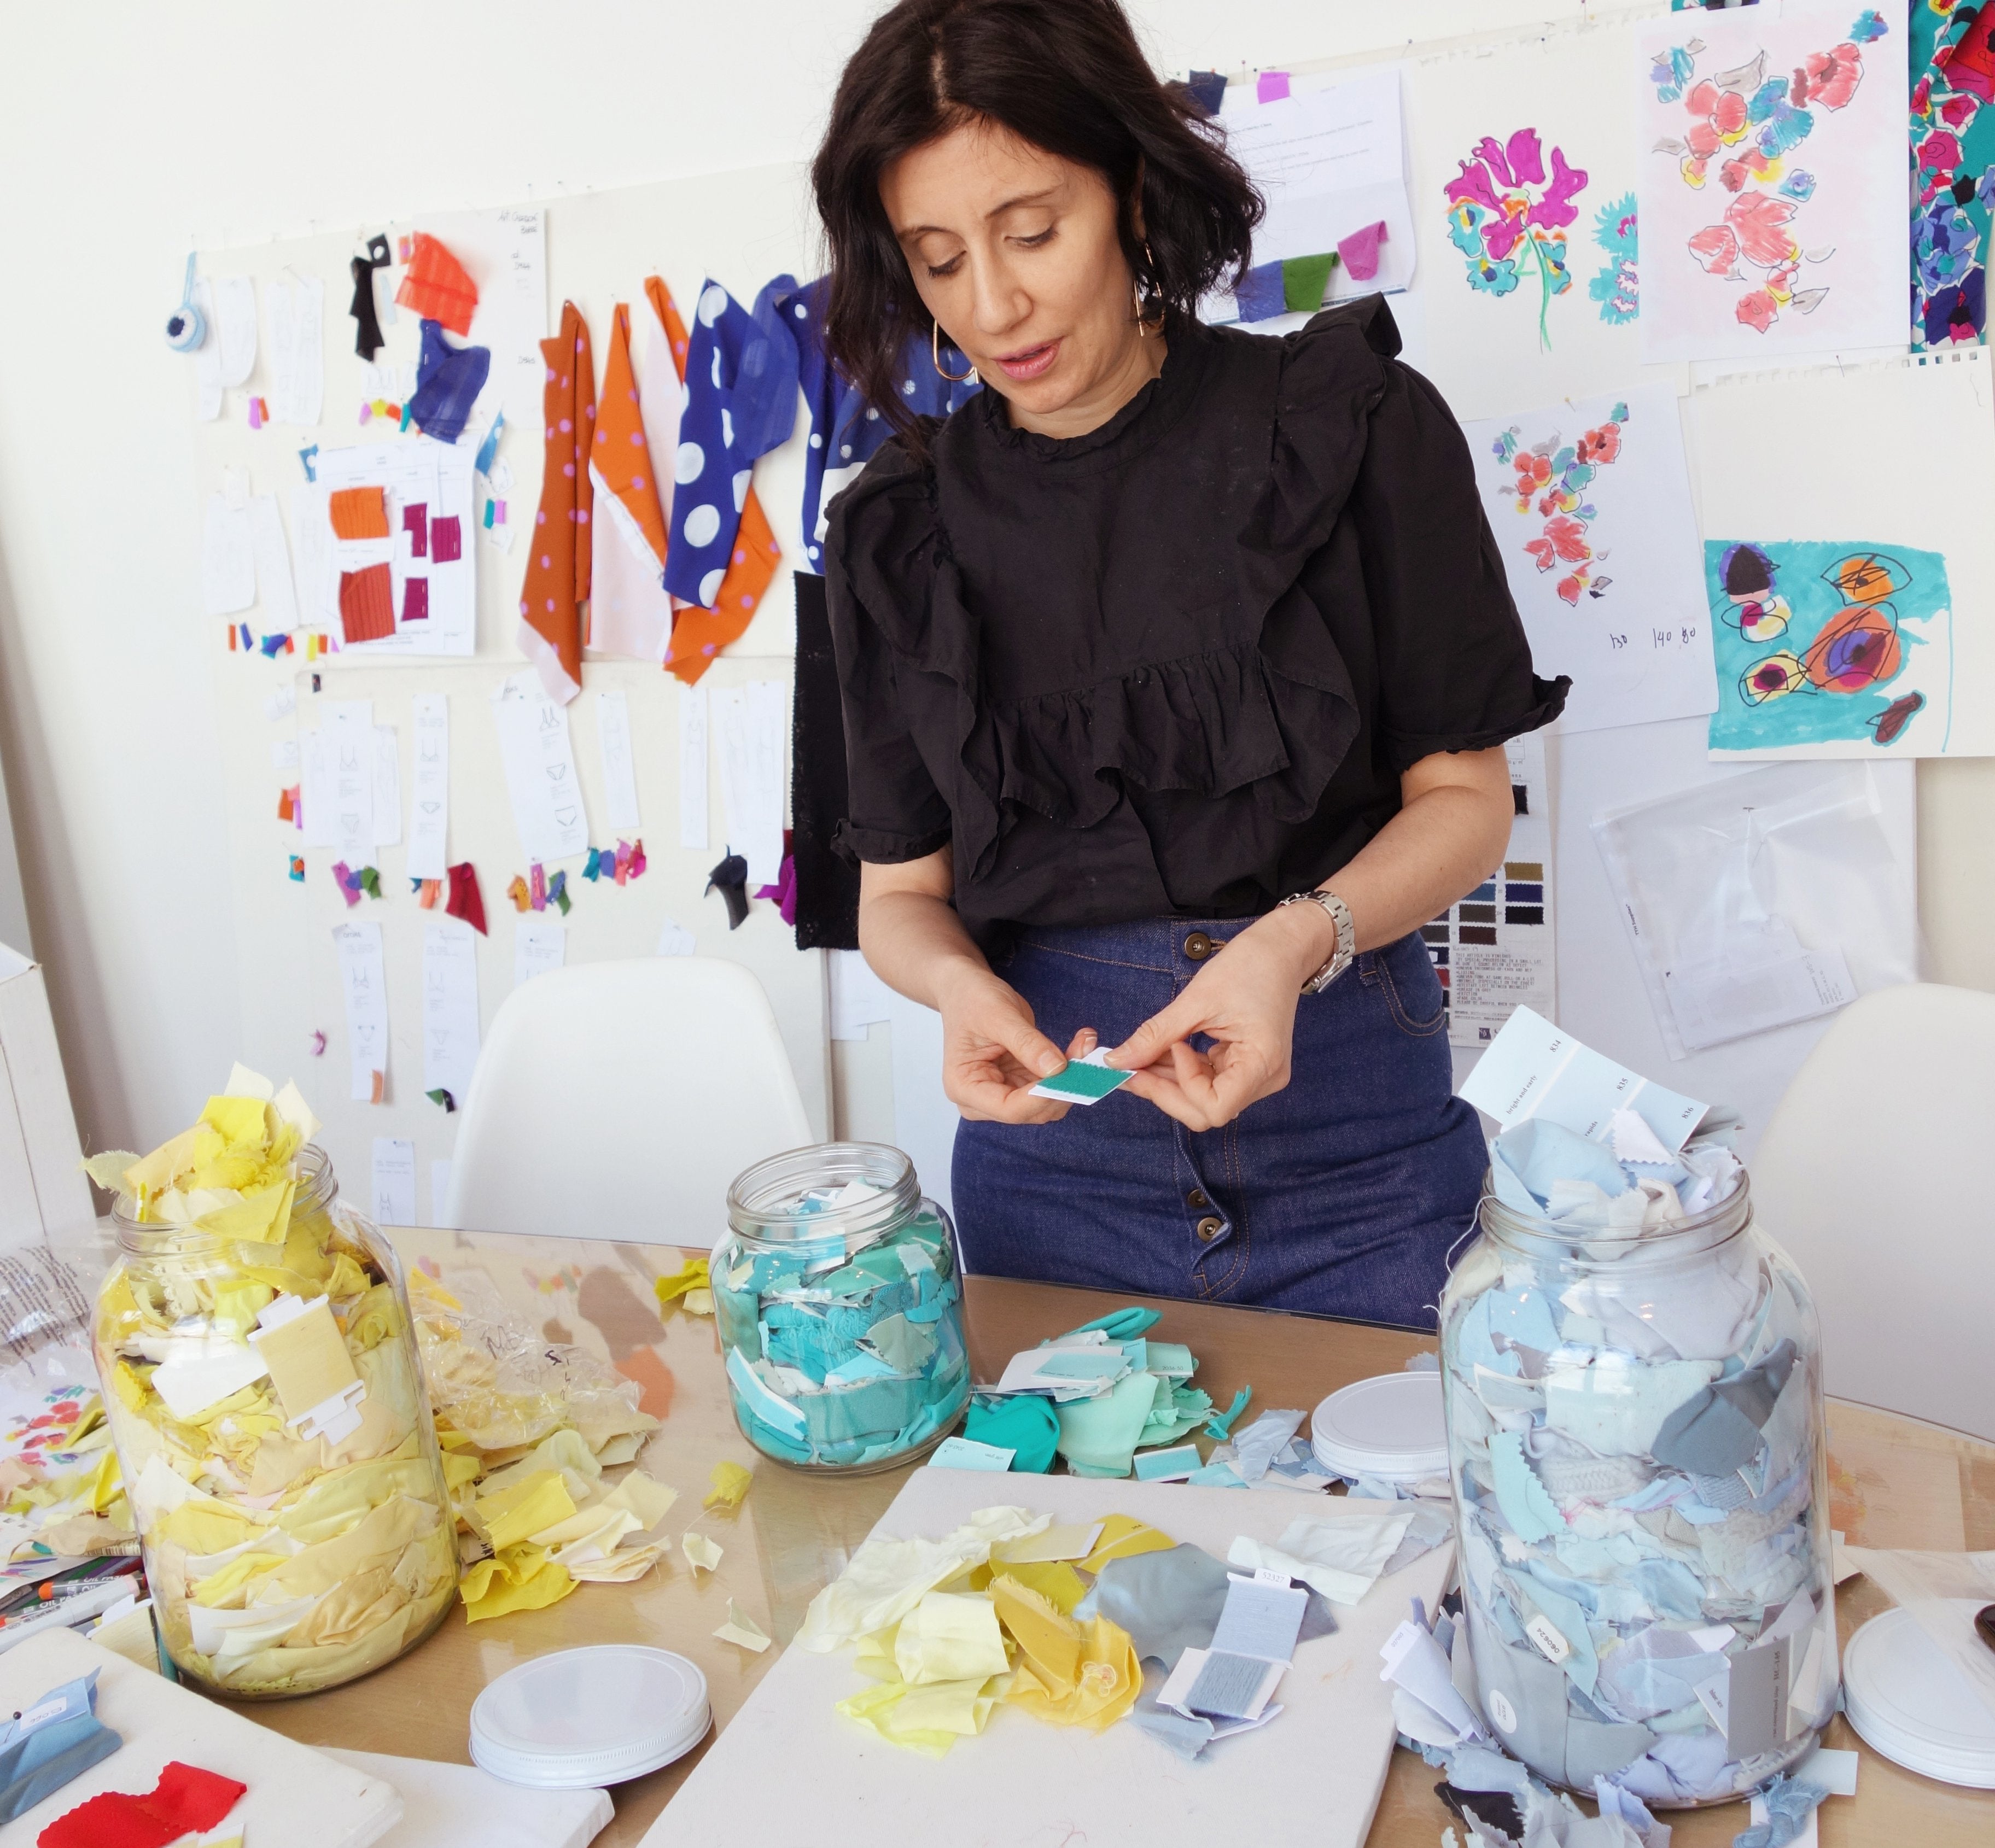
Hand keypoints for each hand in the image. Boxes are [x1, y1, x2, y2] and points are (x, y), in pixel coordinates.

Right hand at [937, 967, 1095, 1123]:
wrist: (967, 992)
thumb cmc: (973, 1000)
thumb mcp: (998, 1016)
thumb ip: (1027, 1044)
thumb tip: (1056, 1068)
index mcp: (964, 1087)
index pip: (1008, 1108)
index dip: (1041, 1097)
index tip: (1068, 1074)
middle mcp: (982, 1100)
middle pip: (1030, 1111)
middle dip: (1062, 1086)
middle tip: (1086, 1050)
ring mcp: (1002, 1094)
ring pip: (1046, 1102)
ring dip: (1071, 1078)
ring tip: (1085, 1042)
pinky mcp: (1020, 1085)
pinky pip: (1050, 1087)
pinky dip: (1069, 1070)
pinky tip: (1080, 1045)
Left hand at [1103, 912, 1327, 1130]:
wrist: (1280, 949)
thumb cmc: (1250, 966)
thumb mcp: (1197, 999)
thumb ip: (1157, 1035)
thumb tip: (1116, 1061)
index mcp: (1263, 1064)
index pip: (1216, 1107)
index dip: (1185, 1085)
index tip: (1173, 1047)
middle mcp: (1266, 1078)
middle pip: (1207, 1111)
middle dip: (1165, 1092)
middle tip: (1129, 1069)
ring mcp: (1257, 1075)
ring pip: (1204, 1099)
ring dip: (1169, 1082)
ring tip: (1141, 1057)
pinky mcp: (1246, 1067)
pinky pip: (1209, 1082)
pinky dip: (1182, 1071)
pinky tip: (1163, 1052)